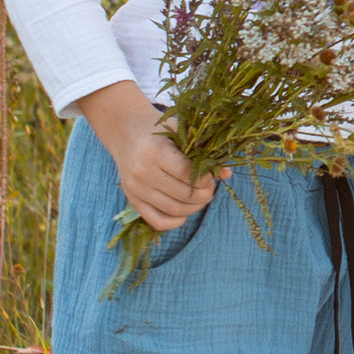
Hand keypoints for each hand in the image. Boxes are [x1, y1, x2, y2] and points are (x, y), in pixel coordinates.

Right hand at [78, 80, 219, 232]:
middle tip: (210, 187)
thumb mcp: (180, 132)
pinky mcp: (133, 201)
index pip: (186, 172)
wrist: (126, 133)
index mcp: (154, 151)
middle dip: (204, 194)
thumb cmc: (159, 132)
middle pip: (183, 194)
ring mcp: (136, 189)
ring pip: (174, 209)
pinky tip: (186, 210)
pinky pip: (158, 221)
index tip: (210, 174)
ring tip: (202, 197)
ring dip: (195, 207)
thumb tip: (227, 174)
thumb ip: (203, 150)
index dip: (204, 177)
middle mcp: (142, 172)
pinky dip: (176, 221)